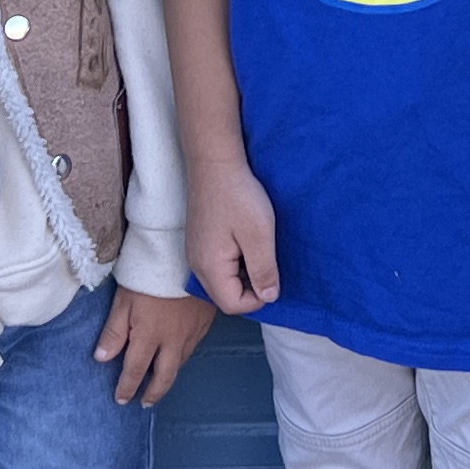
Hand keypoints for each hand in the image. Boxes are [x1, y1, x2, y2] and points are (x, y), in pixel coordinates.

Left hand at [96, 286, 216, 404]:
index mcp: (149, 337)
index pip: (135, 371)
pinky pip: (193, 348)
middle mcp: (172, 341)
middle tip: (145, 402)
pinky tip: (177, 355)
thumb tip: (102, 359)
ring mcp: (192, 333)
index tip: (121, 399)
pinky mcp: (205, 322)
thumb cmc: (150, 275)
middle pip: (164, 377)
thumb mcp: (124, 300)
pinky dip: (182, 358)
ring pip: (180, 364)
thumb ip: (114, 332)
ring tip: (160, 382)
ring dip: (168, 376)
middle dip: (153, 393)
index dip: (127, 388)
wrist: (185, 255)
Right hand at [194, 162, 282, 314]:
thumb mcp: (259, 235)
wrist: (215, 164)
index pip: (233, 305)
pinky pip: (219, 266)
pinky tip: (247, 242)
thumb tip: (270, 297)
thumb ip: (264, 270)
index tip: (273, 275)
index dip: (258, 299)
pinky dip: (236, 263)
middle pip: (226, 296)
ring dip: (245, 275)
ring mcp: (196, 254)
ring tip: (260, 251)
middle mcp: (197, 265)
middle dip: (251, 288)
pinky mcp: (200, 242)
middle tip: (268, 263)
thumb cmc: (238, 196)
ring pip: (223, 281)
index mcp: (210, 267)